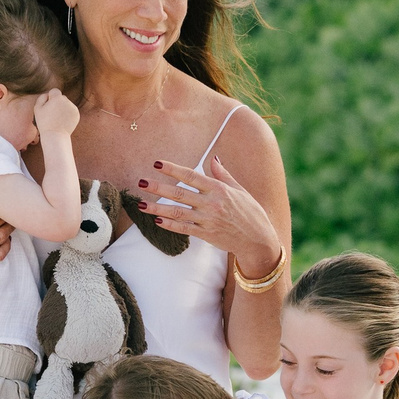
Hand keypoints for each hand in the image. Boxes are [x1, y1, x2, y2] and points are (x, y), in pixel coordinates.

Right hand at [33, 89, 79, 138]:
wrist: (55, 135)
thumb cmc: (44, 122)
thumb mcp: (37, 109)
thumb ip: (42, 98)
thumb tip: (48, 94)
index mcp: (57, 98)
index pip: (54, 91)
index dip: (50, 98)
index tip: (48, 106)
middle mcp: (67, 101)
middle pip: (61, 97)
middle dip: (57, 103)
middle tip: (52, 114)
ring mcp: (73, 108)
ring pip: (66, 104)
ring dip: (62, 108)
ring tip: (57, 119)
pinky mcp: (77, 114)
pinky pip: (71, 110)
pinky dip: (67, 114)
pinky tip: (63, 121)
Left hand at [136, 154, 279, 275]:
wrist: (258, 239)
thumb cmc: (251, 212)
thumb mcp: (239, 190)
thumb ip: (222, 175)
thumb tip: (213, 158)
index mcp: (219, 189)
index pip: (191, 175)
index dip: (173, 169)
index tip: (157, 164)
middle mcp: (211, 203)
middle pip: (179, 193)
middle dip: (158, 187)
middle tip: (141, 182)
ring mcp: (207, 220)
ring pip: (177, 212)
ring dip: (157, 207)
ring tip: (140, 204)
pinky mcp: (206, 234)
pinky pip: (184, 228)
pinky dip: (170, 224)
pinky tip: (156, 219)